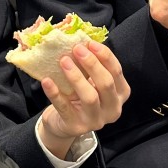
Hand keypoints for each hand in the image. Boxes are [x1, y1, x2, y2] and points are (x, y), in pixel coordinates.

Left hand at [38, 41, 129, 158]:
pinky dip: (55, 93)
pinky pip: (65, 108)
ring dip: (76, 77)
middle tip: (77, 49)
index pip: (117, 72)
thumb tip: (82, 41)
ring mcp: (95, 121)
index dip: (105, 56)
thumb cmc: (80, 96)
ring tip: (64, 61)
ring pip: (90, 97)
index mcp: (120, 94)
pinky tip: (47, 81)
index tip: (90, 43)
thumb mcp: (91, 81)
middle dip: (92, 64)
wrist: (63, 123)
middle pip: (106, 84)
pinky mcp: (76, 126)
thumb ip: (92, 65)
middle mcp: (113, 109)